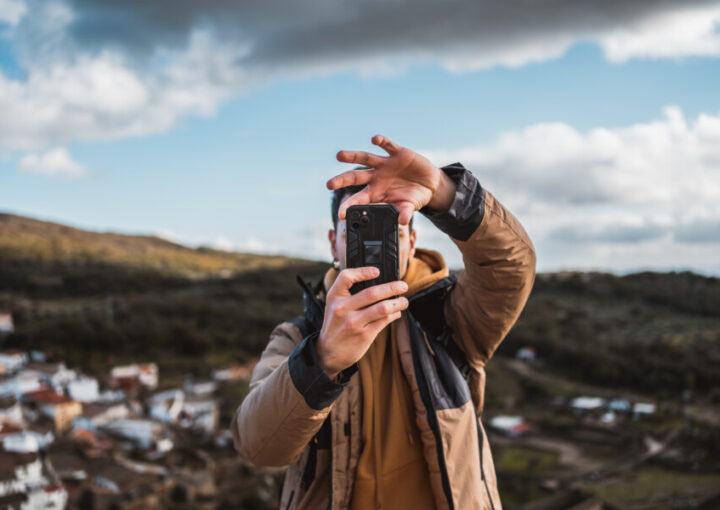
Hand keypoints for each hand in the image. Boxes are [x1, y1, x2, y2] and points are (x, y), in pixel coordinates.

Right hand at [315, 266, 408, 378]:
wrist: (327, 352)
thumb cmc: (335, 325)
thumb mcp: (334, 306)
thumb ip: (349, 294)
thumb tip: (378, 283)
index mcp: (334, 297)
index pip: (346, 277)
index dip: (363, 271)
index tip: (377, 271)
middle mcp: (343, 308)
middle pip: (372, 293)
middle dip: (392, 288)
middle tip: (403, 286)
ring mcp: (354, 323)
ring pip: (382, 308)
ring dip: (398, 303)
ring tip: (404, 301)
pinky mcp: (364, 335)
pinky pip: (384, 321)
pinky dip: (394, 315)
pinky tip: (396, 313)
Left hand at [328, 135, 455, 224]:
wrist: (429, 184)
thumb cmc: (414, 197)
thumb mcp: (410, 206)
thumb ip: (404, 212)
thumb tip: (402, 222)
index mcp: (376, 192)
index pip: (359, 199)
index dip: (349, 206)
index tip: (341, 214)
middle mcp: (376, 177)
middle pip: (355, 177)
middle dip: (341, 180)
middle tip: (329, 185)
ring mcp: (385, 164)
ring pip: (365, 158)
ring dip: (352, 156)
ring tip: (339, 155)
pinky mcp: (398, 153)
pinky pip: (387, 146)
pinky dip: (382, 141)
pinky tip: (375, 139)